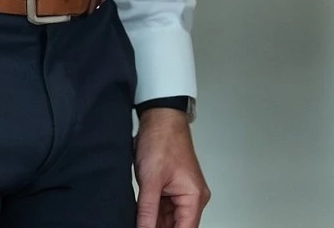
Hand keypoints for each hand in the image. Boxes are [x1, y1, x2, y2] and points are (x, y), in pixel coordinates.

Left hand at [135, 109, 209, 227]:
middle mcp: (192, 197)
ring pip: (167, 221)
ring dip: (152, 223)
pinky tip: (140, 216)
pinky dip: (151, 214)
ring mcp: (182, 192)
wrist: (159, 116)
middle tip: (140, 225)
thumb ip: (147, 213)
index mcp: (194, 197)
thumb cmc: (162, 139)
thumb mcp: (151, 181)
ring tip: (139, 218)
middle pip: (176, 227)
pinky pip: (162, 210)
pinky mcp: (171, 188)